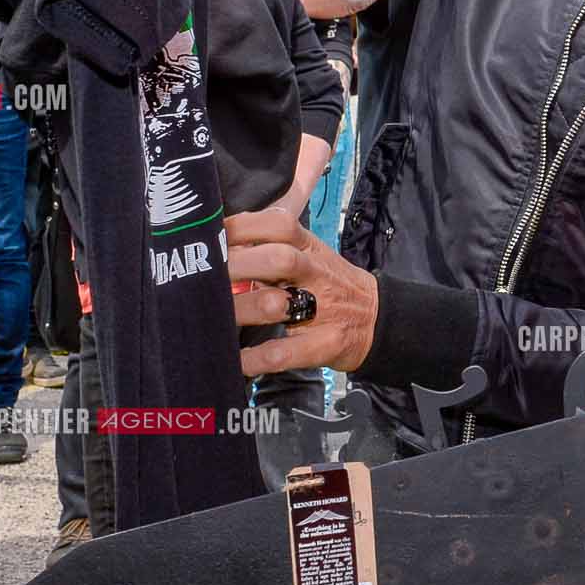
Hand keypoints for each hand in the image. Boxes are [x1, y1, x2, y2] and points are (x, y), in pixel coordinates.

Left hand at [225, 210, 376, 375]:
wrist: (377, 319)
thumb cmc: (329, 286)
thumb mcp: (309, 256)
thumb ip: (270, 248)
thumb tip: (218, 244)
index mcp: (310, 248)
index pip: (280, 224)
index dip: (243, 227)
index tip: (211, 238)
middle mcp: (317, 273)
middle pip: (279, 258)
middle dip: (237, 266)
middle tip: (207, 280)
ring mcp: (324, 309)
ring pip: (278, 302)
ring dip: (241, 310)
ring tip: (214, 321)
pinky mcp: (326, 344)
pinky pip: (286, 352)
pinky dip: (257, 358)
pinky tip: (237, 361)